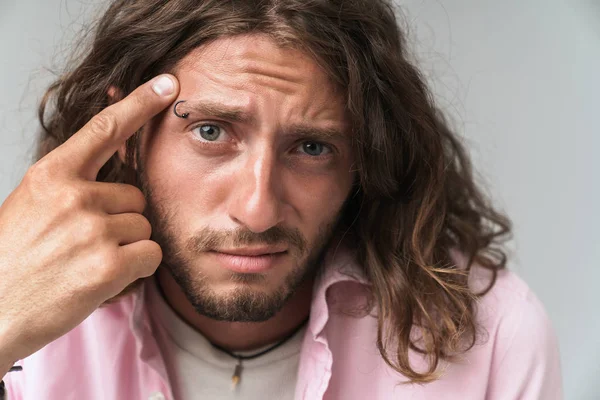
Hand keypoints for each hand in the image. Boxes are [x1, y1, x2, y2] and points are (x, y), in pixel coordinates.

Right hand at [0, 74, 178, 364]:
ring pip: (145, 227)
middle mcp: (72, 196)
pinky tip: (103, 281)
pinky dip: (136, 271)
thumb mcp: (33, 203)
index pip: (103, 130)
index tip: (167, 84)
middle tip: (86, 244)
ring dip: (127, 247)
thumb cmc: (15, 259)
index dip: (139, 104)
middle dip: (122, 220)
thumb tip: (118, 159)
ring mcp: (91, 229)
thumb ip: (73, 181)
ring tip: (88, 264)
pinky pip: (151, 255)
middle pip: (136, 196)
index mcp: (50, 175)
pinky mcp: (108, 264)